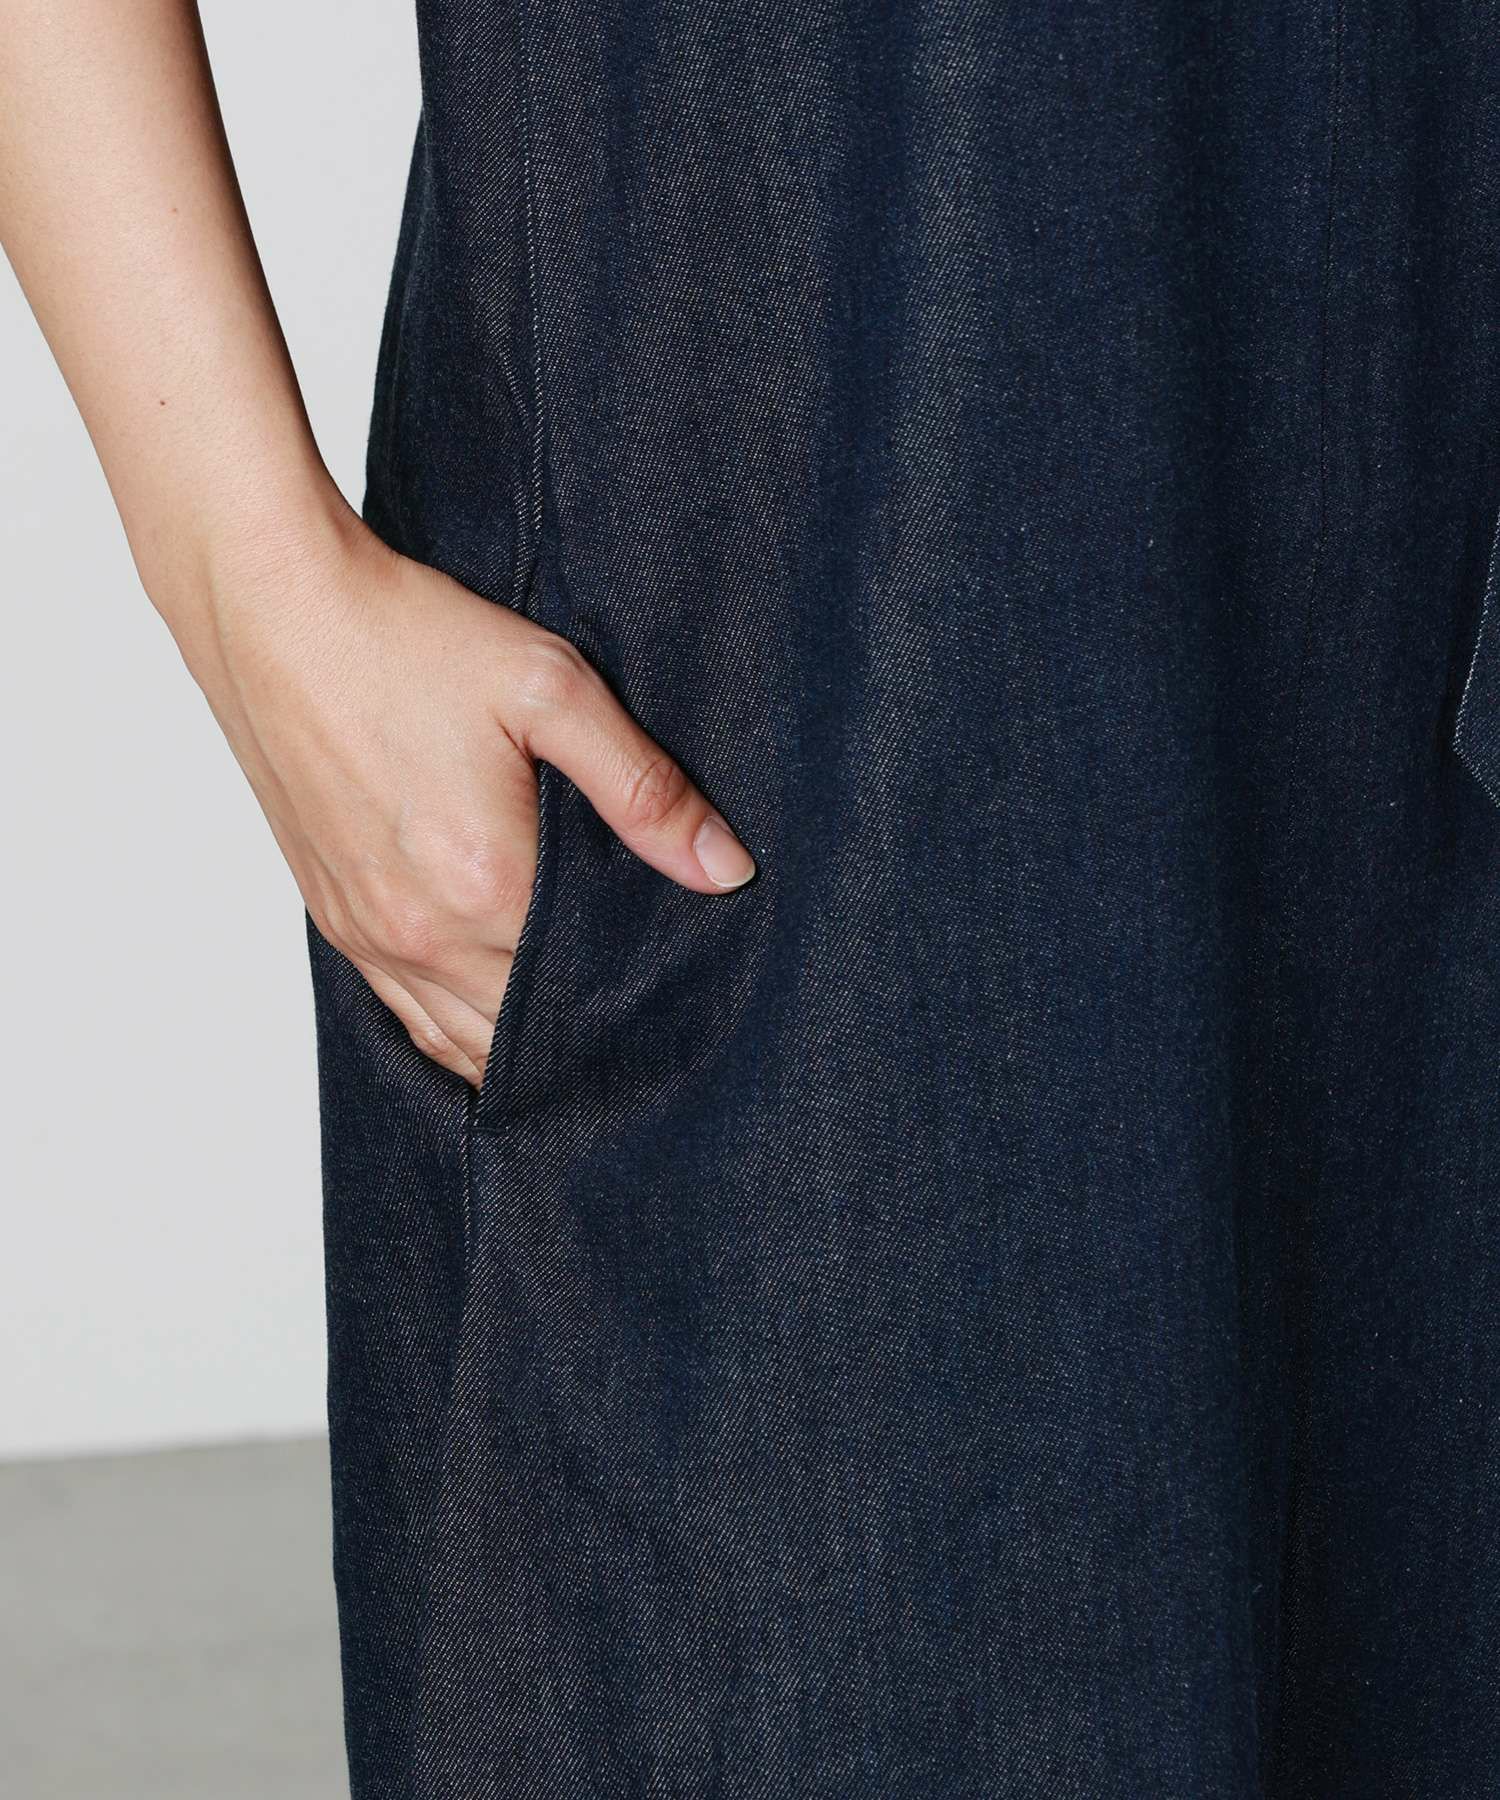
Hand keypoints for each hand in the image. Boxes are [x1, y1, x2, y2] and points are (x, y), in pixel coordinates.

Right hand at [175, 498, 754, 1086]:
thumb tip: (725, 869)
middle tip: (647, 1008)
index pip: (585, 986)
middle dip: (586, 1025)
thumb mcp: (551, 690)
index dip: (638, 990)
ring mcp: (366, 932)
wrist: (273, 604)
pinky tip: (499, 1012)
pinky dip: (456, 1026)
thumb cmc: (407, 637)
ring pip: (461, 1042)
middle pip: (525, 1028)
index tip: (680, 985)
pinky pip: (404, 1015)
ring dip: (521, 1041)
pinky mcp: (334, 916)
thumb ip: (643, 789)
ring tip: (582, 1023)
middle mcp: (418, 931)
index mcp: (484, 885)